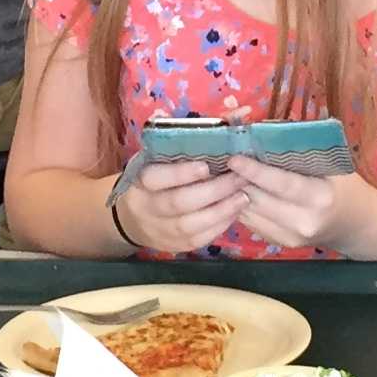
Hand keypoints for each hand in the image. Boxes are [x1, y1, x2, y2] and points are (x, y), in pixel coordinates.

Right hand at [114, 157, 248, 253]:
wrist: (133, 219)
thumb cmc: (153, 181)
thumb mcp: (155, 161)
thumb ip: (178, 151)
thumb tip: (218, 130)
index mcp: (140, 182)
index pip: (156, 178)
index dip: (180, 173)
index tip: (206, 166)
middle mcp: (147, 208)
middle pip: (179, 203)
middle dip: (213, 191)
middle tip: (239, 178)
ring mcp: (160, 230)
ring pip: (191, 225)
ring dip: (221, 210)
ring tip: (243, 196)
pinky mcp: (175, 246)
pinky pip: (199, 239)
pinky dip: (220, 225)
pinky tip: (235, 211)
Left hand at [224, 153, 376, 252]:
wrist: (355, 223)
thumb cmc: (344, 185)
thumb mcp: (333, 163)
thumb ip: (301, 148)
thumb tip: (264, 128)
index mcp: (320, 197)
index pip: (282, 184)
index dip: (255, 171)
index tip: (234, 158)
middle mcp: (303, 221)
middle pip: (259, 199)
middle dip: (237, 179)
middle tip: (219, 158)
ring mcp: (290, 236)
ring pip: (249, 211)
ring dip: (233, 191)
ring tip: (221, 171)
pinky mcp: (280, 243)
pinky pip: (251, 221)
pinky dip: (239, 203)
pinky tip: (234, 187)